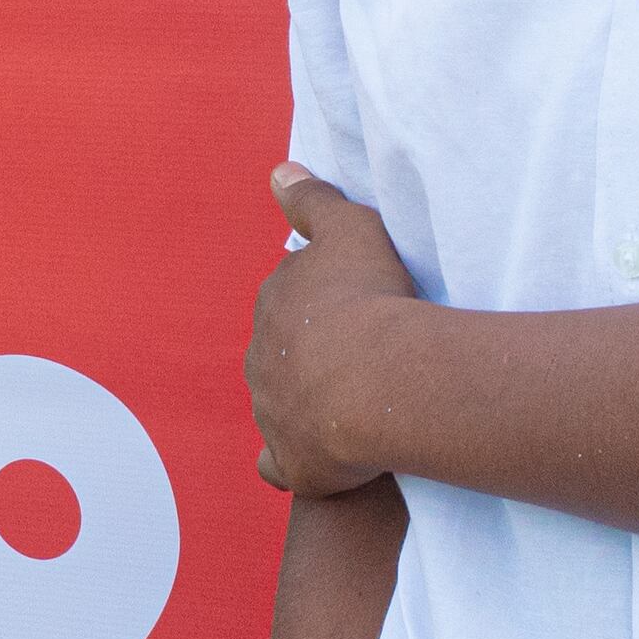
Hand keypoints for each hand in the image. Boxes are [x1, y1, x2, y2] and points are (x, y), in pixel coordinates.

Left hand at [249, 164, 420, 495]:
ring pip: (279, 408)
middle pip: (279, 357)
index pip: (288, 302)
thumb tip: (278, 173)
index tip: (352, 311)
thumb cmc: (368, 297)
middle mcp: (260, 361)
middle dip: (307, 358)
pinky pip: (281, 465)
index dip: (320, 307)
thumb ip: (312, 201)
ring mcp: (271, 415)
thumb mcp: (348, 227)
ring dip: (303, 408)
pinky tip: (314, 461)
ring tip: (349, 410)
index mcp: (273, 306)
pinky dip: (292, 461)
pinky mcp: (291, 463)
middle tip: (356, 361)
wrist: (377, 378)